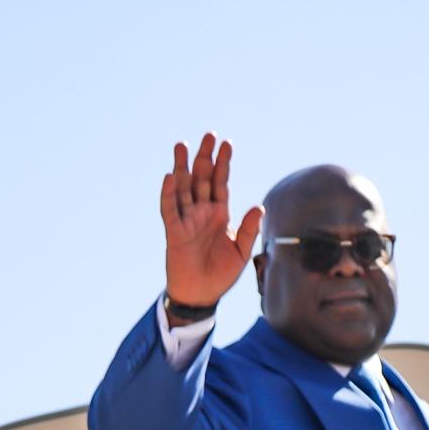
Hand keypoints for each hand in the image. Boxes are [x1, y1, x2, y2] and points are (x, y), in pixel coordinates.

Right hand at [160, 133, 261, 310]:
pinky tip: (169, 177)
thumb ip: (249, 229)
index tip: (227, 143)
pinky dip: (169, 194)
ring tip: (181, 145)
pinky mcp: (174, 232)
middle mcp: (202, 212)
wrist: (202, 295)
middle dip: (205, 157)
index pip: (221, 182)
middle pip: (202, 178)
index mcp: (220, 213)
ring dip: (182, 167)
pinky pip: (170, 210)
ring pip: (183, 188)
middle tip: (208, 135)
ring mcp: (187, 220)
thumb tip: (259, 206)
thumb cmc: (221, 274)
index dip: (224, 163)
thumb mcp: (241, 251)